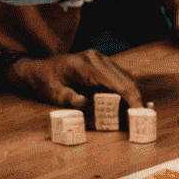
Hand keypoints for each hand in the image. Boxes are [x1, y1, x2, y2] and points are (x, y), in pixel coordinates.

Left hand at [3, 49, 143, 110]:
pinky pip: (118, 78)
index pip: (116, 82)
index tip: (137, 114)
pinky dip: (124, 92)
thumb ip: (69, 99)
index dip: (130, 99)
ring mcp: (101, 60)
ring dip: (131, 96)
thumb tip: (86, 104)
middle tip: (140, 119)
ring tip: (134, 115)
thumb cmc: (44, 81)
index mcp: (87, 65)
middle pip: (126, 79)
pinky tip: (124, 105)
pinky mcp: (102, 65)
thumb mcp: (53, 93)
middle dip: (135, 100)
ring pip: (125, 78)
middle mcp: (98, 59)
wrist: (38, 69)